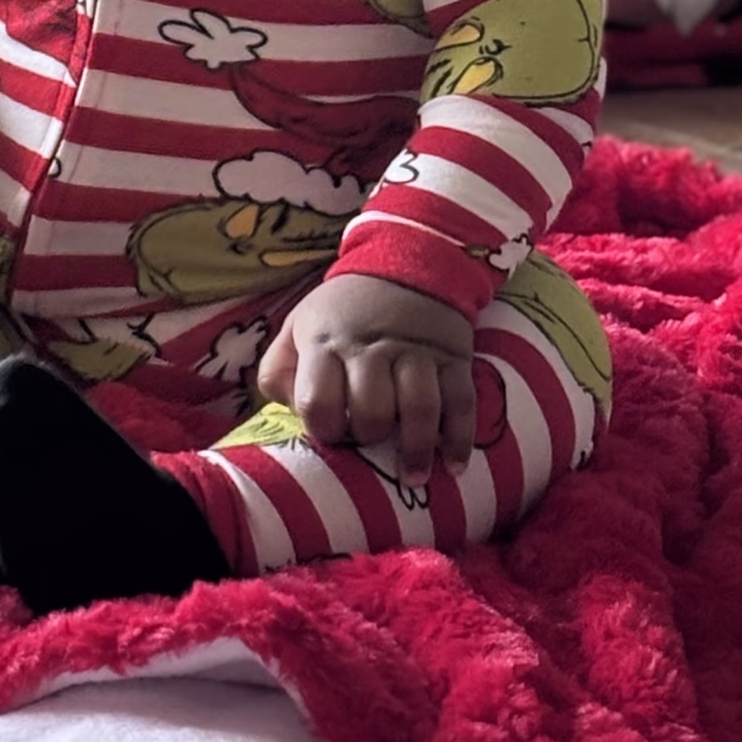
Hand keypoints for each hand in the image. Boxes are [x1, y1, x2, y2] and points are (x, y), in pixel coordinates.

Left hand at [257, 274, 475, 485]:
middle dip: (369, 437)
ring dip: (416, 450)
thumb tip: (286, 412)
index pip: (317, 400)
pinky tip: (453, 464)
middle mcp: (371, 348)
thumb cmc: (344, 310)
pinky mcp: (453, 357)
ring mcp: (416, 353)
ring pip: (419, 408)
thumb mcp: (299, 324)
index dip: (322, 429)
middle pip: (371, 409)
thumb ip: (279, 368)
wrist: (406, 264)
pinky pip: (461, 403)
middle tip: (370, 447)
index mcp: (325, 342)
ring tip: (412, 477)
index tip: (331, 436)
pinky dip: (459, 438)